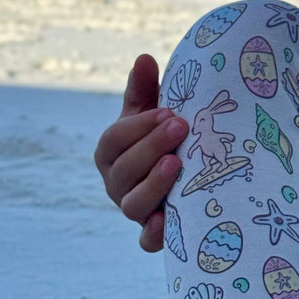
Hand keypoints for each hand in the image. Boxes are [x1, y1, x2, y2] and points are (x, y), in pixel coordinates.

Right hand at [93, 53, 188, 251]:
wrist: (187, 174)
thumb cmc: (164, 138)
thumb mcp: (153, 113)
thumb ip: (145, 89)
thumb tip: (144, 57)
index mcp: (111, 152)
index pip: (114, 140)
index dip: (138, 127)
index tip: (168, 111)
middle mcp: (116, 183)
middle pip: (123, 170)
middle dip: (150, 147)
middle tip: (181, 126)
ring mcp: (133, 210)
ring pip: (132, 204)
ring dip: (153, 185)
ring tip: (176, 164)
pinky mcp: (152, 233)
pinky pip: (147, 242)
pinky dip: (154, 235)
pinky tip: (167, 222)